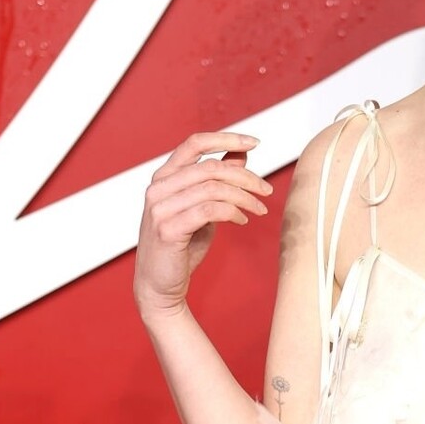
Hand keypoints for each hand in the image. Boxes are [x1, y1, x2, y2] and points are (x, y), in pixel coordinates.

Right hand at [134, 131, 272, 319]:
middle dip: (246, 177)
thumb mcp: (202, 207)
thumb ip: (216, 181)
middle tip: (266, 190)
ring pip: (213, 188)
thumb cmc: (181, 246)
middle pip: (211, 167)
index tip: (255, 143)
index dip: (226, 138)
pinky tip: (242, 220)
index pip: (195, 143)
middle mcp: (158, 188)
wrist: (159, 285)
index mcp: (164, 177)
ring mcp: (160, 208)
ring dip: (244, 197)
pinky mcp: (168, 229)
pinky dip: (232, 212)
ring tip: (259, 209)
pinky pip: (209, 210)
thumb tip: (240, 154)